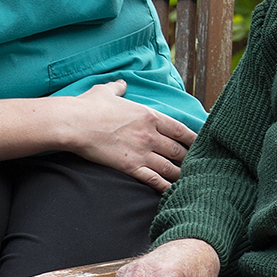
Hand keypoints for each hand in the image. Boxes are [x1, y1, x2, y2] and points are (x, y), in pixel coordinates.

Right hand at [64, 80, 195, 191]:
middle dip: (190, 159)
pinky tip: (173, 193)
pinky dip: (166, 187)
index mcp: (149, 115)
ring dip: (181, 175)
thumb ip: (118, 88)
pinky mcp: (130, 167)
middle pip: (179, 150)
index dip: (195, 138)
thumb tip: (122, 84)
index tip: (203, 144)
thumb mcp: (106, 91)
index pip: (181, 129)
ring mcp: (142, 152)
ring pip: (171, 168)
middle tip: (199, 166)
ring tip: (190, 181)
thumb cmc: (89, 106)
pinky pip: (154, 180)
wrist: (74, 123)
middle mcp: (150, 134)